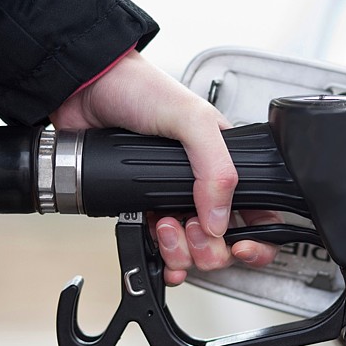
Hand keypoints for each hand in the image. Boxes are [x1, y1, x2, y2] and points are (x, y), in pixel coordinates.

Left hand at [50, 50, 278, 284]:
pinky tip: (156, 244)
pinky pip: (159, 247)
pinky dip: (161, 256)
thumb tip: (219, 220)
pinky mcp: (142, 208)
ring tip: (164, 225)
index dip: (257, 239)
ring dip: (181, 250)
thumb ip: (216, 169)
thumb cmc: (141, 89)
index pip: (260, 211)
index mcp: (226, 162)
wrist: (86, 89)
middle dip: (209, 248)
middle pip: (225, 242)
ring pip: (193, 250)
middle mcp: (203, 186)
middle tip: (191, 228)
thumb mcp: (192, 120)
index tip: (240, 247)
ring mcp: (172, 199)